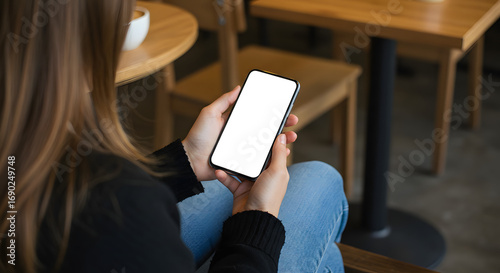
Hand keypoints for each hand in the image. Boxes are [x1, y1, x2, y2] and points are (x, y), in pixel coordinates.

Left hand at [182, 86, 298, 181]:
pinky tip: (281, 154)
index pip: (258, 117)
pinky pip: (259, 160)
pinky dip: (272, 157)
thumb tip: (238, 87)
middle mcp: (242, 137)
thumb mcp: (209, 114)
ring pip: (267, 145)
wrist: (190, 161)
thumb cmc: (198, 137)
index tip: (285, 109)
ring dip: (281, 141)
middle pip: (266, 130)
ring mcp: (243, 151)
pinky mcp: (242, 163)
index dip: (272, 113)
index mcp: (237, 124)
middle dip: (282, 125)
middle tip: (293, 121)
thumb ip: (224, 101)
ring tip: (292, 137)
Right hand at [215, 134, 289, 216]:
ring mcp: (251, 183)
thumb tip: (282, 136)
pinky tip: (218, 170)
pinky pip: (230, 180)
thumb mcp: (277, 172)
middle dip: (246, 149)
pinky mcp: (239, 190)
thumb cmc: (269, 196)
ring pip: (240, 167)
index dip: (266, 140)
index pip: (272, 151)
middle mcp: (264, 176)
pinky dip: (224, 176)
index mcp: (276, 170)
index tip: (258, 127)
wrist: (253, 219)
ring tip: (224, 152)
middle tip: (237, 136)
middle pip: (254, 158)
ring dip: (232, 162)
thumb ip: (278, 153)